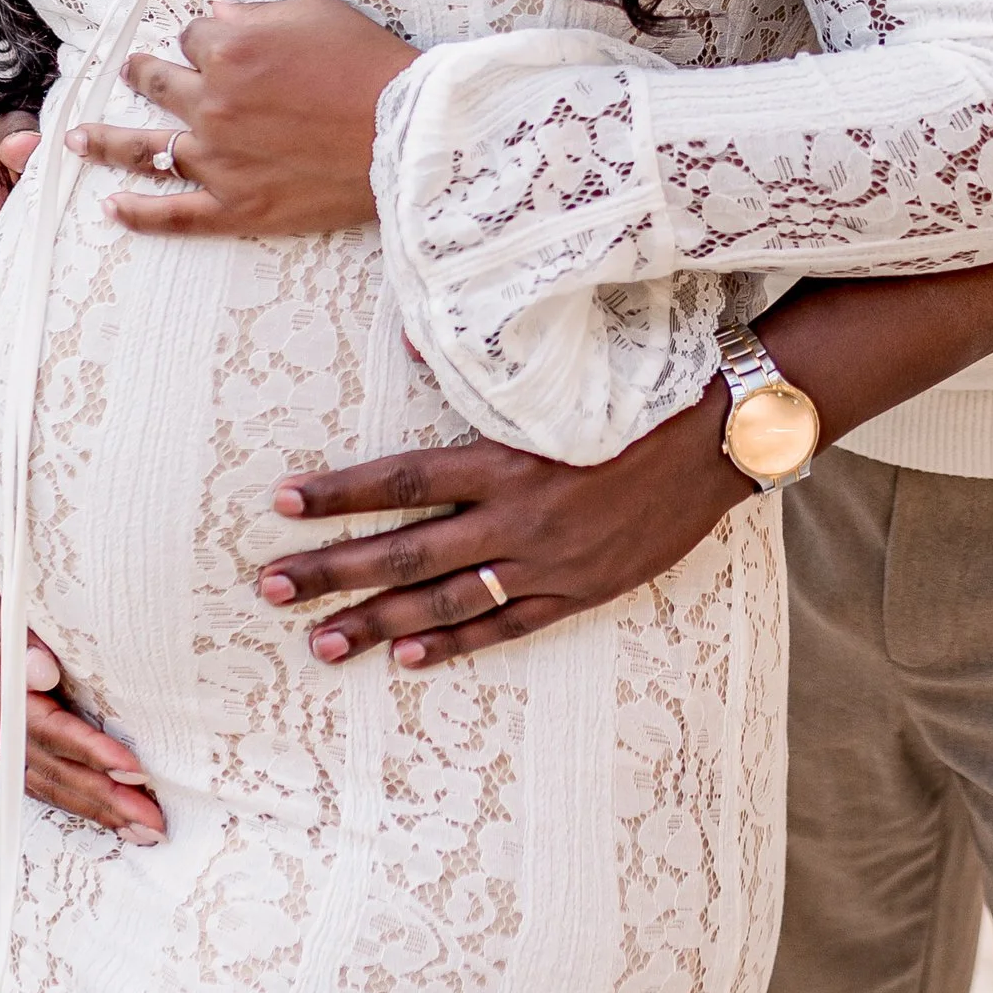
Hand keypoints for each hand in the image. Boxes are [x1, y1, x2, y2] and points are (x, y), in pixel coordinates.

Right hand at [0, 454, 163, 839]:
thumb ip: (0, 636)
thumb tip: (45, 674)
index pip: (45, 731)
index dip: (90, 753)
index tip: (134, 771)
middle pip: (52, 770)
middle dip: (104, 800)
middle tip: (155, 826)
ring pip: (47, 779)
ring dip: (95, 806)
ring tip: (142, 831)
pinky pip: (39, 771)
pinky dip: (73, 792)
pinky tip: (102, 806)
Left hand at [67, 0, 413, 239]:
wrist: (408, 134)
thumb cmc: (370, 66)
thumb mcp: (318, 14)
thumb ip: (259, 14)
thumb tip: (220, 16)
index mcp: (229, 50)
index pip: (193, 36)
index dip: (205, 38)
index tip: (216, 41)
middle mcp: (212, 103)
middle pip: (158, 82)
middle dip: (142, 72)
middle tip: (130, 71)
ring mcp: (219, 159)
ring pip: (145, 148)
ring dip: (105, 141)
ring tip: (76, 140)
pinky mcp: (237, 206)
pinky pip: (176, 214)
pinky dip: (140, 214)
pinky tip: (112, 209)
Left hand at [256, 379, 751, 667]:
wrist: (724, 438)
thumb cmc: (639, 390)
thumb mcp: (560, 374)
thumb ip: (479, 365)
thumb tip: (407, 334)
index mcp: (506, 457)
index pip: (401, 479)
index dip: (339, 494)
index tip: (281, 503)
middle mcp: (518, 517)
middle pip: (405, 551)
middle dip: (332, 573)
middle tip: (269, 590)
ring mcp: (548, 563)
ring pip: (446, 600)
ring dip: (379, 622)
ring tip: (321, 644)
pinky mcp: (581, 590)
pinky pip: (507, 627)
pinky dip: (456, 642)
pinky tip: (410, 658)